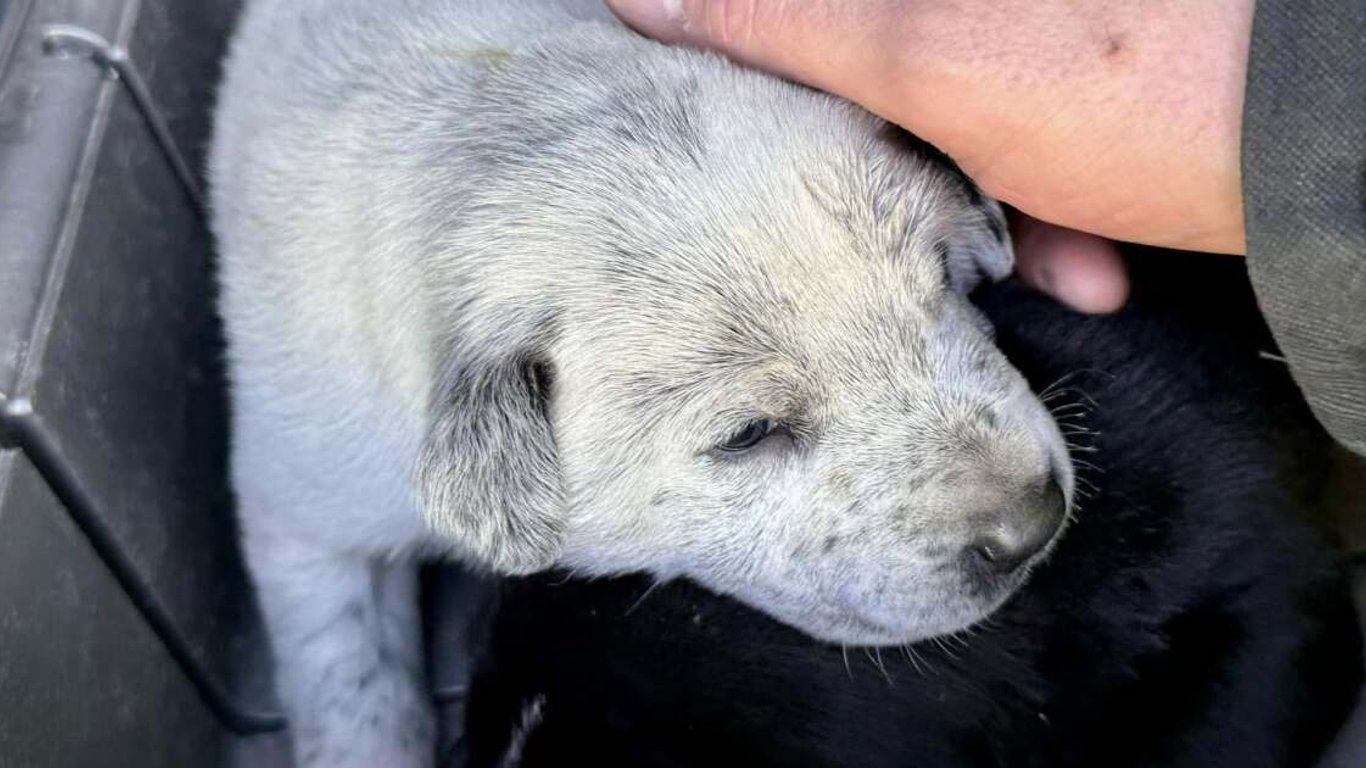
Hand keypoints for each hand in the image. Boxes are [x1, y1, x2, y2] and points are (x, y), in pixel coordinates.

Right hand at [607, 0, 1254, 312]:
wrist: (1310, 147)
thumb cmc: (1123, 86)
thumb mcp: (924, 58)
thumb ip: (780, 23)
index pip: (787, 26)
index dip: (753, 74)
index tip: (735, 153)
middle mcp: (960, 10)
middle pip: (868, 87)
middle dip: (903, 176)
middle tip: (942, 231)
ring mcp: (1024, 43)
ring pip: (955, 129)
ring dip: (994, 213)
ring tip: (1059, 263)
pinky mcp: (1080, 88)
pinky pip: (1032, 150)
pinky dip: (1059, 213)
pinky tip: (1096, 262)